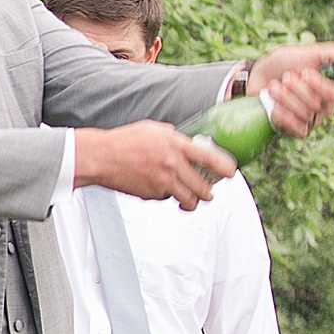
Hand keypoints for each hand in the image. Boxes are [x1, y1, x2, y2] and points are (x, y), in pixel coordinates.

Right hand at [75, 120, 233, 210]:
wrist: (103, 157)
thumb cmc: (126, 141)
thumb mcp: (153, 130)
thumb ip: (173, 137)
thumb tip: (187, 141)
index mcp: (176, 145)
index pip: (210, 158)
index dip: (225, 168)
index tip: (231, 174)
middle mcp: (173, 164)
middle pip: (203, 187)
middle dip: (208, 193)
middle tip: (208, 193)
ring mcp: (164, 181)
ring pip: (189, 200)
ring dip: (193, 203)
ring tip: (191, 201)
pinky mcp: (153, 194)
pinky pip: (168, 200)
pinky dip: (168, 198)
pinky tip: (162, 190)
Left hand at [246, 48, 333, 137]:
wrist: (258, 78)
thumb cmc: (283, 64)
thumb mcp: (305, 52)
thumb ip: (327, 53)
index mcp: (329, 88)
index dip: (321, 85)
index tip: (306, 73)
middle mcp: (323, 107)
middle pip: (317, 104)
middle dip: (297, 88)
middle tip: (285, 76)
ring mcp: (310, 121)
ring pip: (304, 114)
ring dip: (285, 98)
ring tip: (273, 86)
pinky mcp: (297, 132)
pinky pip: (296, 128)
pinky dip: (283, 115)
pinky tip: (274, 106)